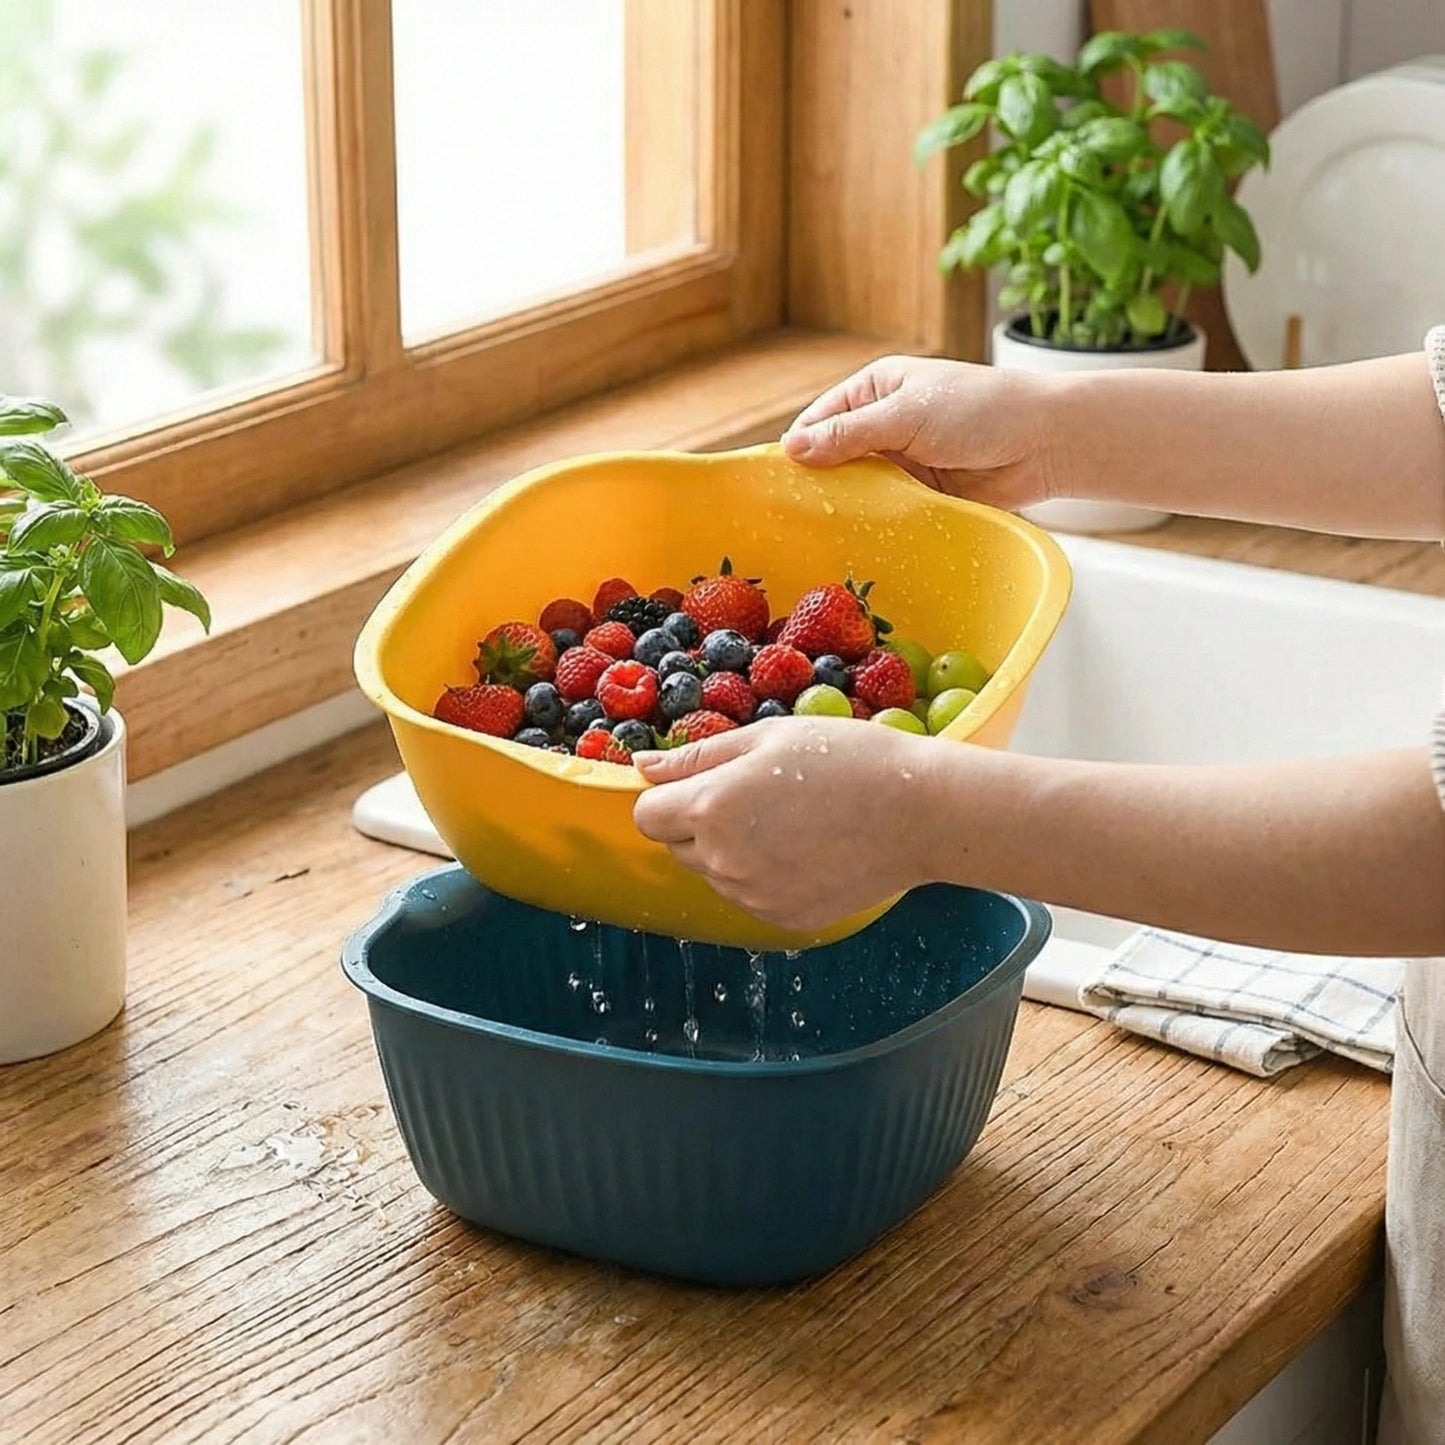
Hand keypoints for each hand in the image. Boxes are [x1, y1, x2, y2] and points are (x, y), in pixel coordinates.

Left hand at [632, 717, 934, 933]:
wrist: (919, 813)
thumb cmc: (847, 759)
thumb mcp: (767, 738)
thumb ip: (697, 756)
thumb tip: (643, 769)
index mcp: (711, 808)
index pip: (647, 815)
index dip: (667, 796)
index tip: (701, 782)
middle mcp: (723, 861)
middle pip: (678, 846)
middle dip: (701, 822)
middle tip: (758, 794)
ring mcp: (753, 897)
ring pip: (714, 873)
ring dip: (733, 849)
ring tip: (791, 820)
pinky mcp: (783, 919)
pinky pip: (751, 895)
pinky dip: (766, 875)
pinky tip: (808, 848)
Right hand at [779, 355, 1057, 510]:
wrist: (1046, 442)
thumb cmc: (982, 410)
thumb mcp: (907, 415)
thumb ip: (849, 435)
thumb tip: (791, 448)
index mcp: (876, 389)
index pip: (820, 420)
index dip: (799, 449)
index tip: (778, 483)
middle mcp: (885, 423)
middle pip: (835, 458)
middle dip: (820, 484)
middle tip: (796, 517)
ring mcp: (904, 461)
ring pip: (860, 488)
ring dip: (849, 507)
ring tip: (823, 533)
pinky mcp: (923, 494)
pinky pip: (888, 510)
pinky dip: (876, 523)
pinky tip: (859, 540)